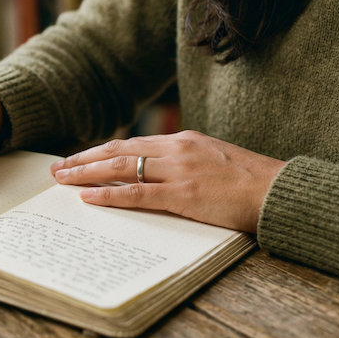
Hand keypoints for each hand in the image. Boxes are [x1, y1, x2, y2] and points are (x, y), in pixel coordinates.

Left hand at [49, 130, 285, 232]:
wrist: (280, 191)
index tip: (80, 157)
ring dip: (86, 173)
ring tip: (62, 180)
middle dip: (84, 159)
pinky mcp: (183, 194)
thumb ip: (187, 161)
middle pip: (118, 151)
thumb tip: (162, 172)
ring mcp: (178, 170)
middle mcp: (176, 149)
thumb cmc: (252, 181)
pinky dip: (109, 195)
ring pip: (120, 168)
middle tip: (58, 167)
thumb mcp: (215, 159)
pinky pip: (137, 194)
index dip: (101, 151)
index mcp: (183, 140)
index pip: (131, 144)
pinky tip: (88, 197)